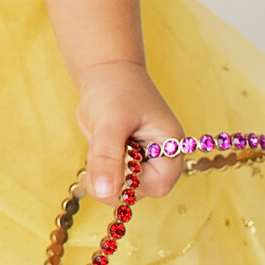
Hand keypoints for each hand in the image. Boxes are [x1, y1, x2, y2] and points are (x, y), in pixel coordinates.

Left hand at [74, 60, 185, 201]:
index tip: (115, 161)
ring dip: (100, 168)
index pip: (158, 186)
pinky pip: (106, 176)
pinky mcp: (122, 159)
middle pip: (136, 192)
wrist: (103, 71)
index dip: (134, 184)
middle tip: (101, 145)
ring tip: (101, 138)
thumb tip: (105, 193)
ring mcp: (139, 160)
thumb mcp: (111, 121)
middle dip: (112, 174)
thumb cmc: (116, 89)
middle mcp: (158, 158)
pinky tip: (97, 141)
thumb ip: (108, 158)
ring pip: (117, 187)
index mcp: (169, 147)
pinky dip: (95, 164)